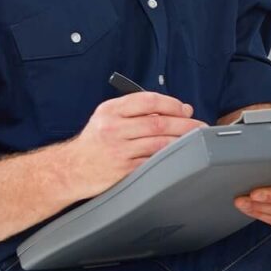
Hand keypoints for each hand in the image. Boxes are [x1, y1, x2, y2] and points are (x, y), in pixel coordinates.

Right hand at [62, 92, 205, 199]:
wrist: (70, 169)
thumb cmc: (94, 142)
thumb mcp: (108, 118)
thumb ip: (138, 111)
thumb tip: (179, 109)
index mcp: (110, 110)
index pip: (148, 100)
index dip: (172, 104)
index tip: (185, 109)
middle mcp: (113, 128)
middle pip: (159, 123)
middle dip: (185, 124)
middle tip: (200, 126)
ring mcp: (119, 150)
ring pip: (160, 143)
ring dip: (183, 141)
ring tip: (196, 140)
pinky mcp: (124, 170)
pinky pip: (154, 161)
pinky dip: (170, 157)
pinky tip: (180, 155)